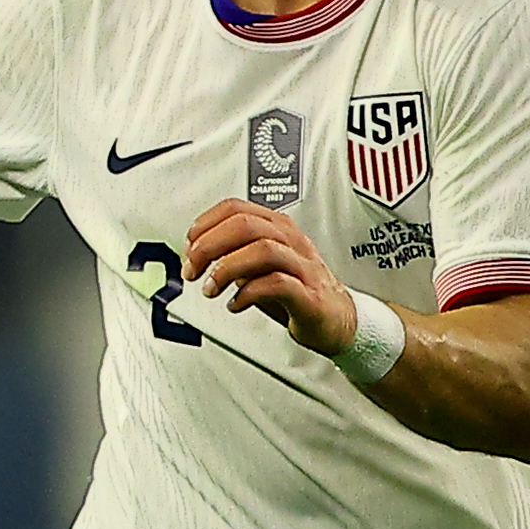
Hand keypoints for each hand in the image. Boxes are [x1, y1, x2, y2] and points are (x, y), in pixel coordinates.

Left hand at [184, 198, 359, 354]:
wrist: (340, 319)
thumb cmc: (299, 290)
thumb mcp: (261, 265)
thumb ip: (233, 254)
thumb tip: (197, 253)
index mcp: (277, 227)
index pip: (235, 208)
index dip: (205, 224)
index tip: (189, 245)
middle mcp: (291, 241)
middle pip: (245, 225)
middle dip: (209, 246)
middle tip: (192, 269)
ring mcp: (302, 266)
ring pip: (262, 249)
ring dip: (227, 268)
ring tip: (210, 288)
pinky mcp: (309, 295)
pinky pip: (277, 284)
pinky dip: (248, 294)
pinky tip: (235, 304)